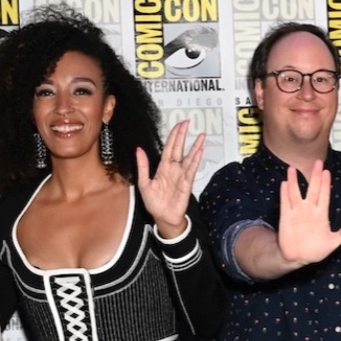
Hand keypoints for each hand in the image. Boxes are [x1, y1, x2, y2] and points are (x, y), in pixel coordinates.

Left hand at [137, 120, 204, 238]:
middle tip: (188, 122)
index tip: (178, 125)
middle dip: (183, 135)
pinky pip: (192, 168)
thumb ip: (143, 166)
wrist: (163, 217)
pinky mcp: (187, 182)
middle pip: (179, 148)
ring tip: (201, 135)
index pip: (169, 147)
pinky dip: (196, 159)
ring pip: (189, 157)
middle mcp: (173, 168)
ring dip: (195, 146)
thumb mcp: (144, 183)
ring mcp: (181, 175)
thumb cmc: (154, 202)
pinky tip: (200, 150)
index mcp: (163, 167)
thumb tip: (139, 149)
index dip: (173, 136)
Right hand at [276, 160, 340, 266]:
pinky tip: (284, 184)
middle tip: (317, 162)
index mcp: (321, 214)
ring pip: (296, 193)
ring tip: (292, 169)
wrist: (298, 258)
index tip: (327, 172)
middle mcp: (309, 210)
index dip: (325, 183)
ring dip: (294, 181)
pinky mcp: (286, 218)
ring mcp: (297, 213)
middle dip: (315, 176)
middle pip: (312, 189)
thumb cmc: (315, 250)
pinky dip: (284, 194)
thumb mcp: (332, 243)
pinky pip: (285, 203)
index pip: (324, 195)